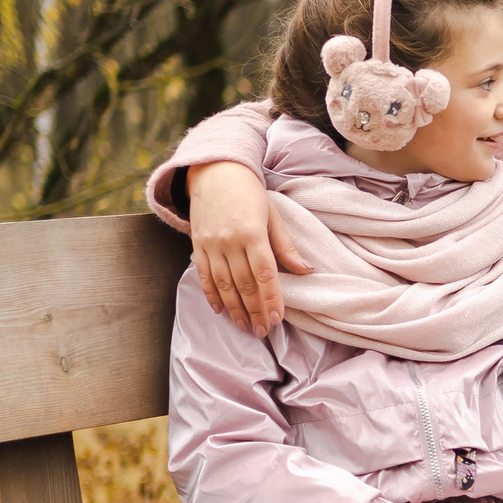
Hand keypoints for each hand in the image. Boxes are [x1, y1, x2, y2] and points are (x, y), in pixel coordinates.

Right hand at [187, 161, 309, 335]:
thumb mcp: (273, 215)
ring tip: (245, 326)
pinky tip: (220, 310)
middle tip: (263, 331)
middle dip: (254, 310)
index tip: (277, 319)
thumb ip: (286, 246)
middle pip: (244, 284)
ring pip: (223, 284)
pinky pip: (203, 275)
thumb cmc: (250, 193)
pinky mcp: (197, 244)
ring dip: (234, 309)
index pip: (264, 275)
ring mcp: (210, 244)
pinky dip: (211, 294)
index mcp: (252, 234)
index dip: (271, 299)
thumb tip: (306, 270)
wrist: (215, 171)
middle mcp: (229, 241)